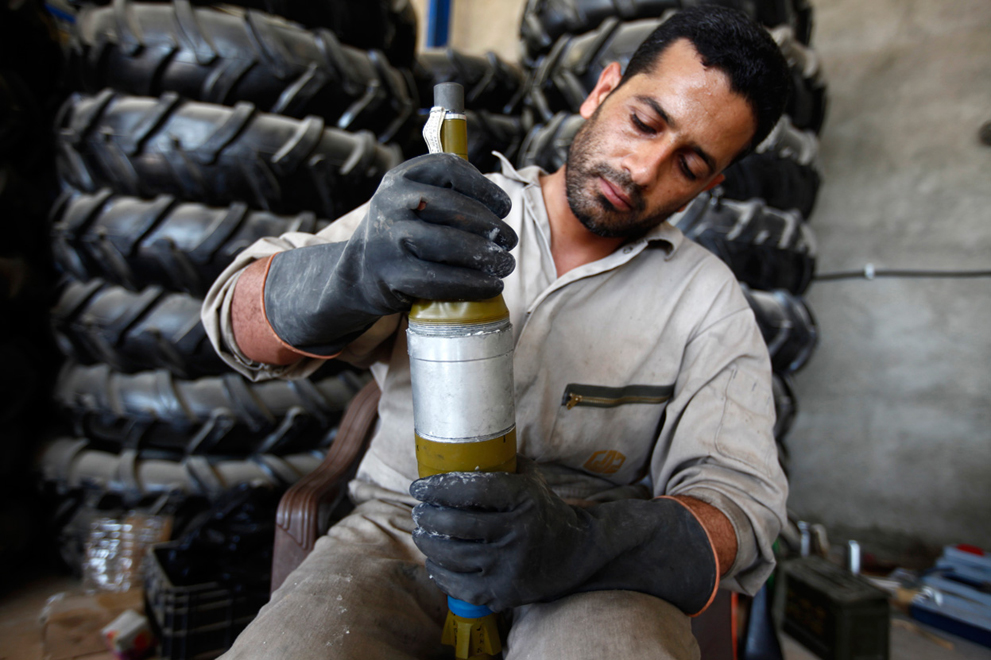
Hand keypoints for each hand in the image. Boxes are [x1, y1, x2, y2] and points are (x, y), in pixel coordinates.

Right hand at [263, 153, 515, 354]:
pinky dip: (472, 284)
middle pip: (455, 210)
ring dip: (487, 256)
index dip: (484, 187)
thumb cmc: (401, 233)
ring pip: (450, 245)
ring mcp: (389, 240)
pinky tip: (492, 286)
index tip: (504, 207)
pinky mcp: (392, 276)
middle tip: (510, 242)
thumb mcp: (410, 200)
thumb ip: (446, 192)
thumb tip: (501, 207)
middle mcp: (391, 204)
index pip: (449, 169)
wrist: (357, 272)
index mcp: (400, 178)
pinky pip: (440, 280)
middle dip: (492, 227)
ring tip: (505, 264)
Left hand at [410, 458, 718, 613]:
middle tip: (419, 512)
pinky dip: (440, 572)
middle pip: (456, 524)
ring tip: (421, 534)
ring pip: (453, 555)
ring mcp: (510, 566)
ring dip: (428, 543)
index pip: (472, 490)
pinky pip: (460, 585)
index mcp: (524, 499)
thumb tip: (461, 444)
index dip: (439, 487)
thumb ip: (502, 464)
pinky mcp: (504, 592)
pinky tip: (434, 561)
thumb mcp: (531, 480)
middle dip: (428, 517)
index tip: (418, 486)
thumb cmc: (544, 510)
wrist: (577, 553)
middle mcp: (518, 532)